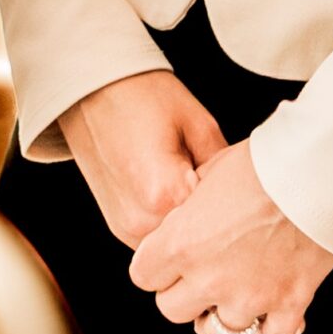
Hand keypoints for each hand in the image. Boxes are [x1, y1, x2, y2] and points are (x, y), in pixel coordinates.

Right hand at [57, 67, 228, 248]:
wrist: (89, 86)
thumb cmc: (143, 95)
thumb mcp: (197, 122)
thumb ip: (225, 169)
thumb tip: (243, 199)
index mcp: (164, 195)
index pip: (221, 224)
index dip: (235, 203)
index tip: (236, 184)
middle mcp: (141, 223)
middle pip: (199, 241)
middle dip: (214, 220)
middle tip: (217, 184)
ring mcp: (125, 229)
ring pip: (178, 247)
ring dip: (191, 226)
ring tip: (190, 181)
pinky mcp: (118, 227)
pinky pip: (158, 238)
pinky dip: (170, 222)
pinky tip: (172, 188)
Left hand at [129, 139, 332, 333]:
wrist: (313, 175)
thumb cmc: (261, 164)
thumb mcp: (209, 171)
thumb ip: (189, 202)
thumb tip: (186, 213)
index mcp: (183, 243)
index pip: (143, 275)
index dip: (153, 264)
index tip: (162, 258)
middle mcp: (210, 278)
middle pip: (172, 309)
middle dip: (180, 292)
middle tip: (193, 277)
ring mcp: (250, 298)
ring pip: (219, 330)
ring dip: (222, 314)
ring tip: (230, 298)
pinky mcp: (287, 306)